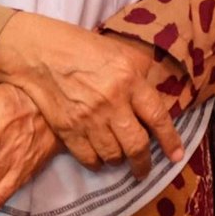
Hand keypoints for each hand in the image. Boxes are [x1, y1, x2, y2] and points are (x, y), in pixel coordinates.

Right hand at [0, 13, 183, 177]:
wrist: (38, 53)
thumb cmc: (81, 46)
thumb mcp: (119, 52)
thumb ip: (140, 76)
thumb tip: (155, 99)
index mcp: (129, 79)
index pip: (157, 116)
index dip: (170, 140)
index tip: (176, 156)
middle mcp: (112, 102)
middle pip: (136, 145)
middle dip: (143, 163)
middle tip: (144, 169)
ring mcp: (89, 119)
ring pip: (113, 155)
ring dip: (119, 161)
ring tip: (120, 158)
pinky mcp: (67, 130)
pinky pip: (89, 158)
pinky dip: (97, 163)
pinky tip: (99, 158)